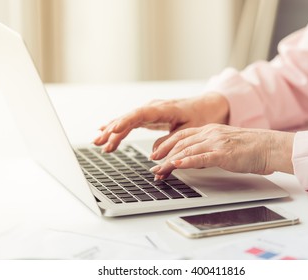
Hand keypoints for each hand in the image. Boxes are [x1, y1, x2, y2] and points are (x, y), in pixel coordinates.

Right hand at [93, 93, 228, 151]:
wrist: (209, 106)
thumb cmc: (202, 116)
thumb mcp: (191, 131)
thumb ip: (173, 142)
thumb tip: (154, 155)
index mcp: (165, 109)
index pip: (140, 114)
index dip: (125, 122)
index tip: (113, 130)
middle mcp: (154, 108)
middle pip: (129, 117)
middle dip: (113, 130)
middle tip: (100, 143)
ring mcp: (151, 111)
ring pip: (128, 120)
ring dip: (113, 130)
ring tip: (98, 142)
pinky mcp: (150, 116)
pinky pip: (131, 121)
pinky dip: (119, 127)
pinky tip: (106, 130)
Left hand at [149, 124, 294, 178]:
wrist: (269, 146)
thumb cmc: (251, 148)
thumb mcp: (225, 144)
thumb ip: (210, 149)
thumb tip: (196, 158)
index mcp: (210, 130)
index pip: (182, 136)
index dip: (166, 145)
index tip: (156, 154)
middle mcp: (210, 134)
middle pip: (180, 143)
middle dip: (163, 155)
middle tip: (152, 165)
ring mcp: (216, 142)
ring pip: (186, 150)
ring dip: (170, 161)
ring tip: (159, 170)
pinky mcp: (223, 153)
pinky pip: (201, 157)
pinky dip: (186, 161)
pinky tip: (176, 165)